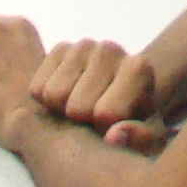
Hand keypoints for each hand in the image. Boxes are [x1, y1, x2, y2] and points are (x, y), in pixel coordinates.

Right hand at [29, 40, 165, 148]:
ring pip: (54, 95)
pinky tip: (68, 99)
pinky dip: (47, 102)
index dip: (106, 130)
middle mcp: (111, 49)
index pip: (106, 114)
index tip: (117, 125)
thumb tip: (113, 136)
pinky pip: (38, 88)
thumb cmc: (133, 124)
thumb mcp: (148, 140)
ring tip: (83, 110)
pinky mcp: (59, 49)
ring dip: (62, 112)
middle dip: (82, 122)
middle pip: (76, 107)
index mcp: (138, 68)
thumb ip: (140, 140)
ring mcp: (83, 46)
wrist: (118, 102)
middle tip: (95, 120)